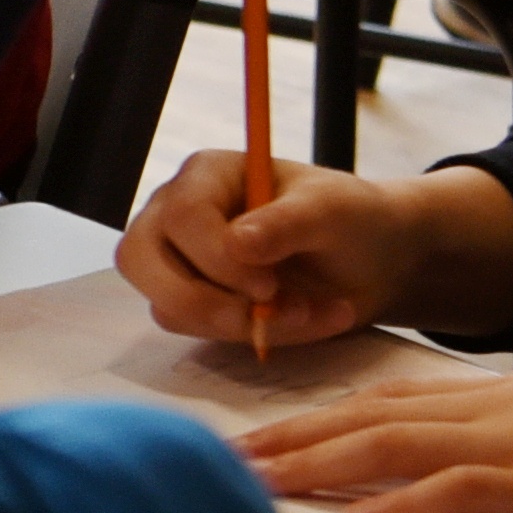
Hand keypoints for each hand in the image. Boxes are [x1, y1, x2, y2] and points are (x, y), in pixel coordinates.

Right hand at [114, 150, 499, 352]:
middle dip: (203, 300)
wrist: (373, 261)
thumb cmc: (351, 219)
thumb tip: (236, 244)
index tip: (269, 285)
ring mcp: (178, 260)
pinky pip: (191, 328)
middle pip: (139, 259)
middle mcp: (177, 214)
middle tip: (264, 313)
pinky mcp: (191, 299)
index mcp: (207, 176)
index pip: (180, 216)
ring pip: (164, 302)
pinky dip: (246, 336)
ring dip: (237, 323)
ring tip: (304, 313)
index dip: (216, 258)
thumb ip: (287, 222)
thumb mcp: (332, 211)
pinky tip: (295, 321)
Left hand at [232, 366, 512, 512]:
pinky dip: (408, 505)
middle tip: (228, 457)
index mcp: (489, 398)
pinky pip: (463, 490)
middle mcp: (490, 411)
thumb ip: (490, 443)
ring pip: (397, 445)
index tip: (255, 435)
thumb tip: (431, 472)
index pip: (382, 399)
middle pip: (370, 417)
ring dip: (323, 466)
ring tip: (263, 483)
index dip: (312, 416)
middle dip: (293, 437)